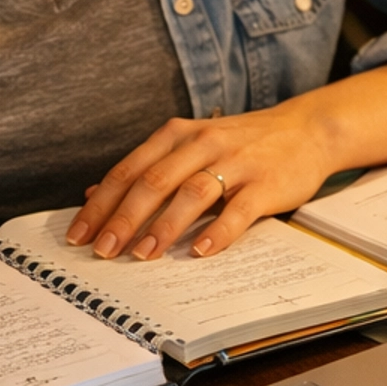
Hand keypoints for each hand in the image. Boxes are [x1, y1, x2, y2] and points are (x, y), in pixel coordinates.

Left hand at [66, 66, 386, 264]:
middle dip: (123, 219)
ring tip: (143, 255)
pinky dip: (218, 231)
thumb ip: (148, 168)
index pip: (129, 170)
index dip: (102, 204)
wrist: (306, 130)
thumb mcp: (189, 146)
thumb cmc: (240, 144)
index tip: (80, 234)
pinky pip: (239, 210)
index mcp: (178, 134)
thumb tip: (95, 195)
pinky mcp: (266, 183)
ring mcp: (236, 162)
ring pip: (191, 193)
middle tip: (103, 251)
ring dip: (164, 227)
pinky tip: (200, 252)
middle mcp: (202, 143)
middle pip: (154, 182)